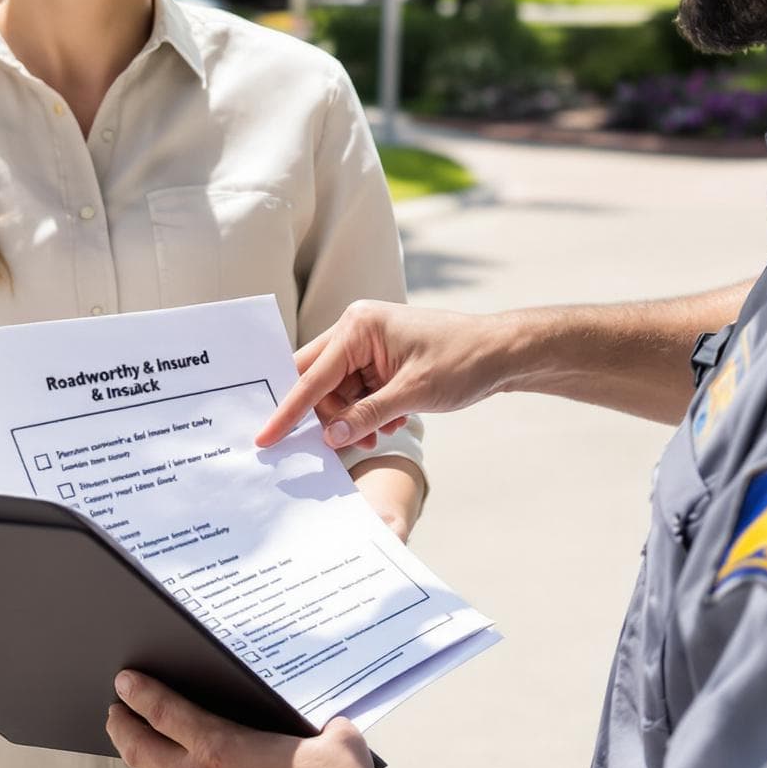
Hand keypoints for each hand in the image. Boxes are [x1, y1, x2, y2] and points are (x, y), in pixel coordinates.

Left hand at [104, 671, 384, 767]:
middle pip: (138, 750)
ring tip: (148, 753)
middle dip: (121, 726)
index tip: (124, 682)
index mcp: (220, 748)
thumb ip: (323, 723)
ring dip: (147, 767)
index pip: (162, 711)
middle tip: (115, 713)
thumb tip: (329, 720)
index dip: (139, 692)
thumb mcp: (336, 741)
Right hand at [258, 301, 507, 451]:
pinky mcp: (379, 360)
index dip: (288, 410)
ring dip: (352, 419)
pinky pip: (357, 392)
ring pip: (337, 392)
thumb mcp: (412, 394)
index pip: (312, 375)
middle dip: (329, 415)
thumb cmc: (463, 361)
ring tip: (381, 433)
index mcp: (358, 326)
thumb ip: (367, 416)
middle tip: (344, 441)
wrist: (502, 353)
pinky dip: (367, 413)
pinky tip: (391, 422)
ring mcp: (367, 345)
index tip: (264, 437)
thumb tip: (331, 438)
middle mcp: (356, 329)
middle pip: (318, 380)